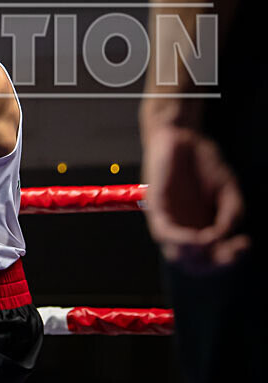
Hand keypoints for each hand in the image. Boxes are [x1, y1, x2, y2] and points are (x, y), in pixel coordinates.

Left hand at [142, 124, 249, 270]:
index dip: (228, 259)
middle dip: (215, 264)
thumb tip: (221, 238)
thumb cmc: (204, 163)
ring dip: (197, 257)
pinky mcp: (155, 208)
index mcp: (202, 228)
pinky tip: (200, 238)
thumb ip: (230, 215)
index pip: (211, 258)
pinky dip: (182, 241)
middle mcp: (184, 228)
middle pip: (193, 264)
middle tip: (232, 251)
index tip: (245, 244)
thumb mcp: (228, 190)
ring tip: (214, 244)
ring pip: (176, 255)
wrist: (183, 136)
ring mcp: (168, 220)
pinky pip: (164, 233)